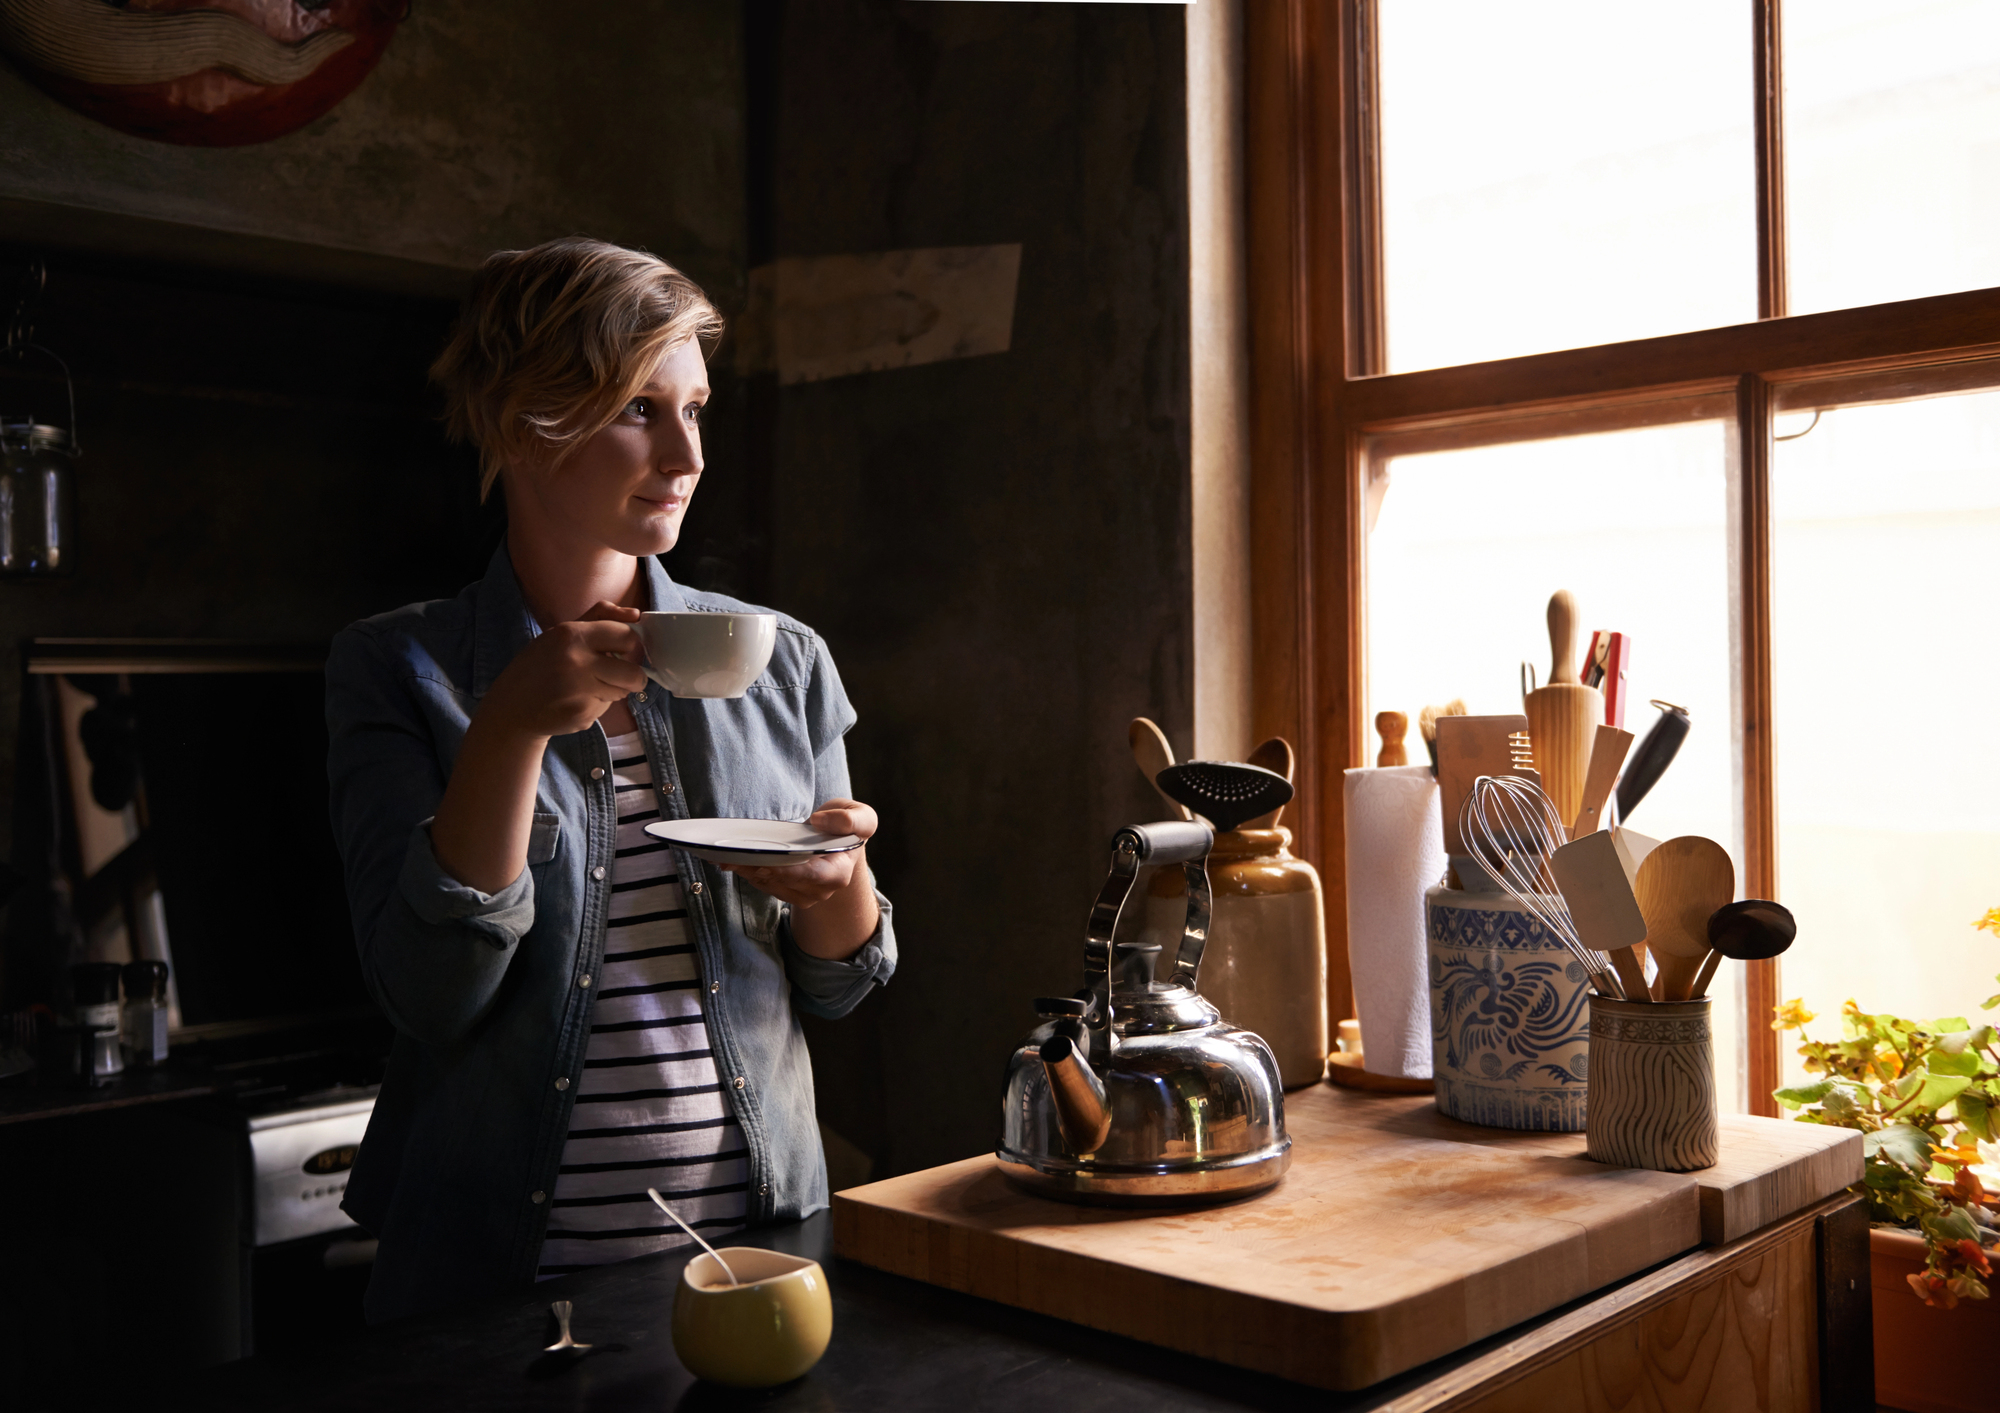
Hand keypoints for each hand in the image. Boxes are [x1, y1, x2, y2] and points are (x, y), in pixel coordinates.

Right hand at [477, 601, 646, 740]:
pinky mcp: (581, 715)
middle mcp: (577, 662)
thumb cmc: (541, 664)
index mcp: (573, 634)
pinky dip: (597, 705)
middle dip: (634, 676)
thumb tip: (635, 615)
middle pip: (633, 673)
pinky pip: (606, 708)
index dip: (632, 646)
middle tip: (623, 676)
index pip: (627, 637)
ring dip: (614, 690)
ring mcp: (579, 692)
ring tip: (589, 686)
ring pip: (622, 692)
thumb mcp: (563, 631)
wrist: (512, 705)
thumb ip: (601, 616)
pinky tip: (576, 701)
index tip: (626, 652)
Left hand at [722, 799, 877, 909]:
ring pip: (770, 885)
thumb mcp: (862, 817)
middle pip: (783, 882)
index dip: (786, 869)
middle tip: (730, 857)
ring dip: (746, 871)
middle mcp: (821, 891)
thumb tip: (819, 822)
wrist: (840, 844)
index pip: (810, 875)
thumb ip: (853, 819)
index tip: (763, 859)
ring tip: (724, 856)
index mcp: (839, 873)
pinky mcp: (788, 893)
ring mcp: (803, 896)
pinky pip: (764, 885)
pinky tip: (730, 861)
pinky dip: (747, 872)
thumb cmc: (847, 828)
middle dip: (756, 869)